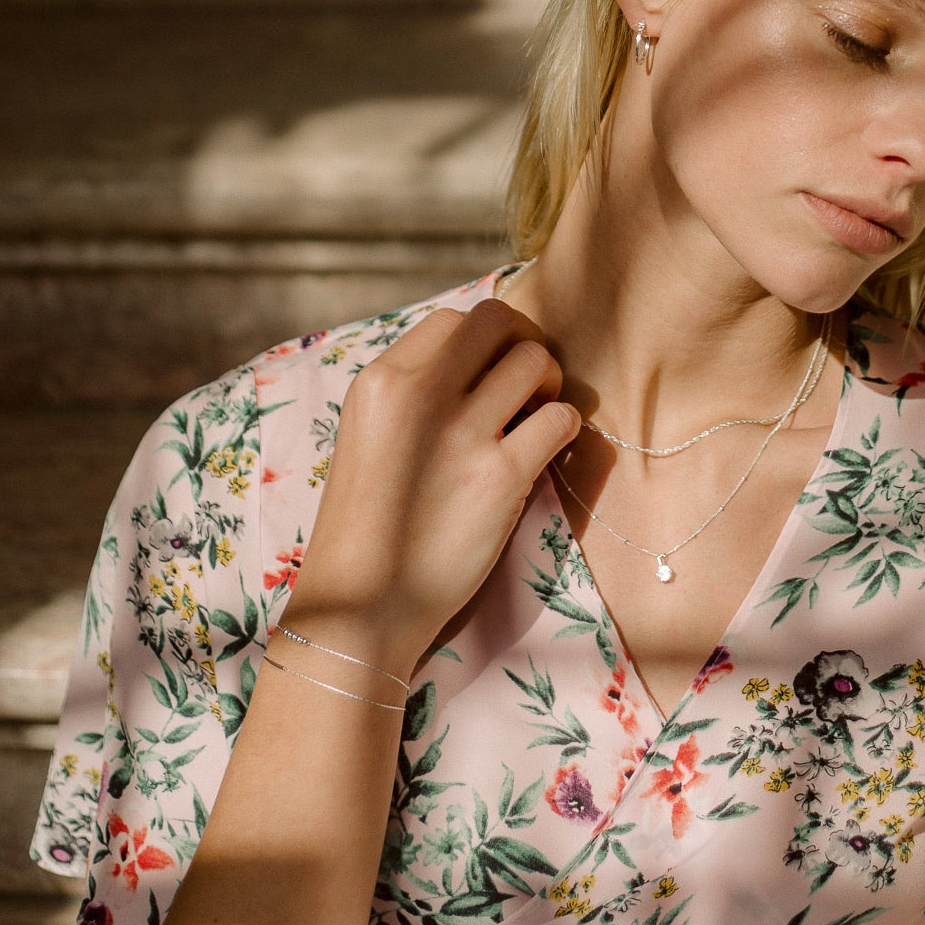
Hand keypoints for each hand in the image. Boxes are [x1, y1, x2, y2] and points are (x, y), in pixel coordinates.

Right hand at [276, 299, 579, 681]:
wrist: (361, 605)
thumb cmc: (367, 524)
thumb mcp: (368, 435)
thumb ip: (413, 394)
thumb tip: (477, 360)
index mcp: (381, 380)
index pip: (453, 319)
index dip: (484, 340)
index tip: (491, 371)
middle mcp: (420, 393)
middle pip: (499, 321)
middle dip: (523, 345)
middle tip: (526, 386)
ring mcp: (462, 432)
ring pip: (535, 360)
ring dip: (548, 383)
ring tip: (535, 417)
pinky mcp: (501, 475)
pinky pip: (561, 418)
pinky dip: (564, 427)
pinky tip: (546, 451)